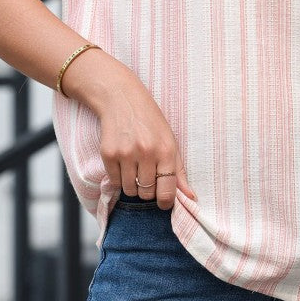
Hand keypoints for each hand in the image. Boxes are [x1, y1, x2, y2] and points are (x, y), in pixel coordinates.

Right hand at [98, 74, 197, 208]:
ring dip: (132, 185)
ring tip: (134, 167)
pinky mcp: (108, 154)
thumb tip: (191, 197)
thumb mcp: (170, 141)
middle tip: (147, 175)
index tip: (163, 201)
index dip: (165, 202)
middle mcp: (146, 153)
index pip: (167, 192)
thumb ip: (179, 171)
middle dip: (148, 190)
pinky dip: (118, 178)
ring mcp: (126, 154)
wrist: (121, 99)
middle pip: (147, 194)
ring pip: (130, 190)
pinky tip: (123, 162)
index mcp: (166, 150)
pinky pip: (114, 182)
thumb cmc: (150, 121)